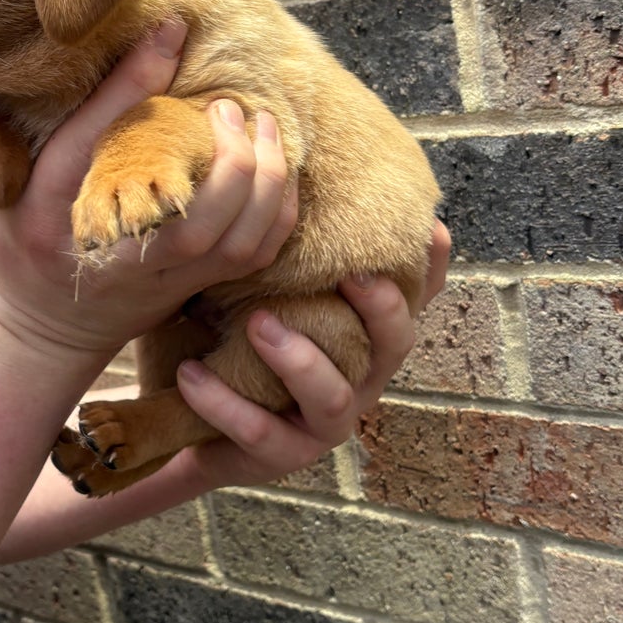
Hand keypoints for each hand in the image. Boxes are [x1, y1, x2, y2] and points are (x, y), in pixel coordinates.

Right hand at [0, 20, 296, 361]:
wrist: (42, 327)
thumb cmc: (27, 237)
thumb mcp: (23, 175)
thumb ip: (83, 113)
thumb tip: (149, 38)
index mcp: (57, 219)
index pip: (94, 155)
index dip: (132, 89)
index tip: (172, 32)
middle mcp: (120, 258)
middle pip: (195, 225)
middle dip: (230, 160)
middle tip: (228, 105)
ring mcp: (165, 280)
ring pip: (236, 247)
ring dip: (267, 183)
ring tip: (263, 126)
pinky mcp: (194, 287)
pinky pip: (254, 256)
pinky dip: (279, 210)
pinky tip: (277, 166)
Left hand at [174, 219, 450, 487]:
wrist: (188, 421)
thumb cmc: (236, 341)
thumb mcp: (262, 289)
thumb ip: (289, 248)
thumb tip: (293, 167)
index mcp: (362, 338)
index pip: (415, 302)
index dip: (433, 271)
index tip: (431, 230)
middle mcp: (357, 380)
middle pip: (395, 348)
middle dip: (381, 311)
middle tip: (351, 275)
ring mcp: (322, 425)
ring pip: (332, 398)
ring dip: (298, 359)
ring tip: (256, 323)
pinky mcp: (279, 456)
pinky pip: (259, 431)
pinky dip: (224, 401)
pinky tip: (191, 373)